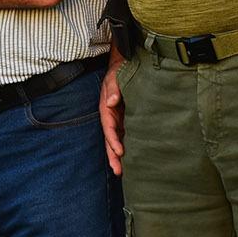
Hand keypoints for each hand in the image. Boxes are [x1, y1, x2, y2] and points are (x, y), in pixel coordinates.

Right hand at [100, 52, 124, 176]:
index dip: (113, 140)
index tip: (120, 152)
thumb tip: (111, 102)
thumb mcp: (115, 75)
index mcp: (106, 107)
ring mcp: (119, 118)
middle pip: (110, 138)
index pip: (108, 127)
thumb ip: (113, 87)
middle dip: (113, 155)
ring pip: (117, 140)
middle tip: (118, 171)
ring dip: (118, 155)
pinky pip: (125, 135)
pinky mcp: (127, 119)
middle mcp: (111, 115)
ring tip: (122, 171)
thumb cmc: (120, 70)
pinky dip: (126, 146)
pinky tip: (132, 158)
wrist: (126, 65)